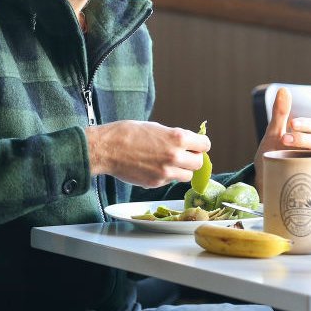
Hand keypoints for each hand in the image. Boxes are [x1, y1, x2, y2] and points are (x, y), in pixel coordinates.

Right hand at [85, 120, 210, 187]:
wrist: (106, 148)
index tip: (197, 146)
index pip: (205, 145)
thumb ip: (174, 137)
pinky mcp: (155, 183)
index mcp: (177, 138)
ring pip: (187, 176)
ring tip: (170, 163)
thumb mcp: (156, 128)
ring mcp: (166, 172)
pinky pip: (169, 181)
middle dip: (194, 159)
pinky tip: (154, 168)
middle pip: (199, 163)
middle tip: (186, 156)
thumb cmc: (128, 133)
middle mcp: (175, 156)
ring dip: (182, 170)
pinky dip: (166, 176)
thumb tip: (186, 143)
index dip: (201, 145)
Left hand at [253, 87, 310, 192]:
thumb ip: (280, 113)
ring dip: (305, 157)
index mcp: (307, 138)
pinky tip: (306, 180)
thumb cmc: (272, 154)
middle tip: (283, 139)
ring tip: (285, 156)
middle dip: (302, 139)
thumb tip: (283, 90)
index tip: (291, 124)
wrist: (264, 181)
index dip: (305, 125)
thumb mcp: (274, 133)